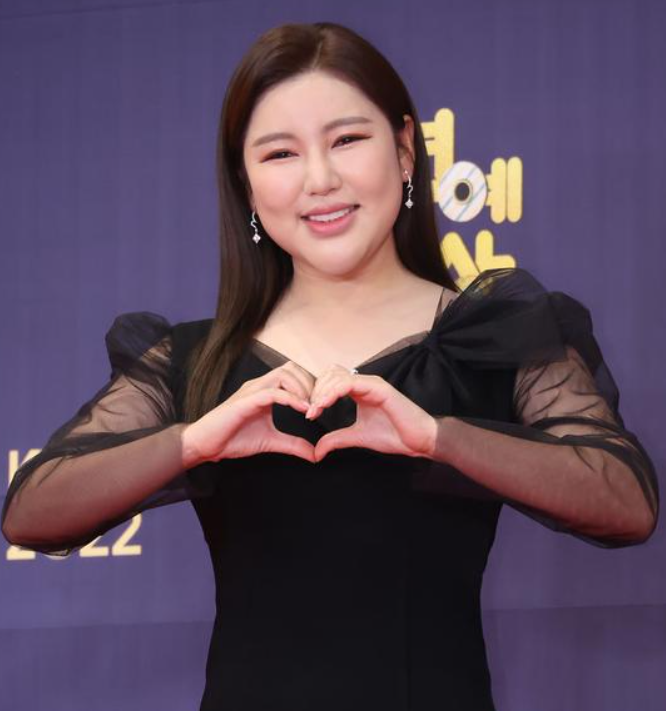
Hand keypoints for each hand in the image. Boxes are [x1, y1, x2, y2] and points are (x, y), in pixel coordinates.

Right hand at [181, 362, 315, 465]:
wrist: (205, 444)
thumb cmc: (232, 439)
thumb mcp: (270, 441)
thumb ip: (293, 444)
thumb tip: (314, 454)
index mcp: (265, 390)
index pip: (293, 375)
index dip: (311, 386)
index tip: (321, 406)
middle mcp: (259, 385)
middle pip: (291, 368)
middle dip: (309, 384)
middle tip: (318, 405)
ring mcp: (252, 391)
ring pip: (283, 374)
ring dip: (302, 389)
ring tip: (310, 409)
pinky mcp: (245, 401)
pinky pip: (272, 392)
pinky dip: (290, 399)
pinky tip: (303, 410)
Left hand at [306, 365, 436, 462]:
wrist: (419, 440)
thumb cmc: (395, 435)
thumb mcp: (357, 437)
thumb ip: (336, 440)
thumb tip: (316, 452)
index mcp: (359, 391)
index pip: (331, 381)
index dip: (317, 394)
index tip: (309, 414)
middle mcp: (364, 383)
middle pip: (330, 374)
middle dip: (316, 391)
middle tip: (310, 411)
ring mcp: (372, 383)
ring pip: (337, 376)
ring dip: (322, 392)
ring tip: (315, 410)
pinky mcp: (379, 387)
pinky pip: (350, 383)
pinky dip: (333, 392)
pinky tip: (324, 405)